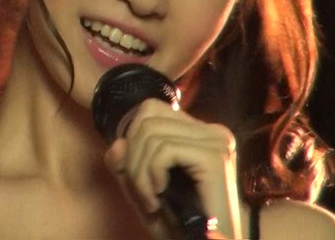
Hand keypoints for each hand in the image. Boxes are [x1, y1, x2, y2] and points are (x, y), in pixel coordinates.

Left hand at [104, 99, 241, 238]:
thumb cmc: (180, 225)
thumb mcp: (142, 190)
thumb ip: (124, 165)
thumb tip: (117, 143)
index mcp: (200, 133)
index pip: (151, 109)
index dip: (132, 139)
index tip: (137, 174)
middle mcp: (213, 131)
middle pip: (148, 119)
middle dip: (132, 159)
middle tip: (142, 193)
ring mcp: (217, 142)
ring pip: (152, 134)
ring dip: (139, 173)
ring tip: (149, 200)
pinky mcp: (215, 158)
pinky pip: (164, 151)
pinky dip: (150, 176)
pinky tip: (158, 198)